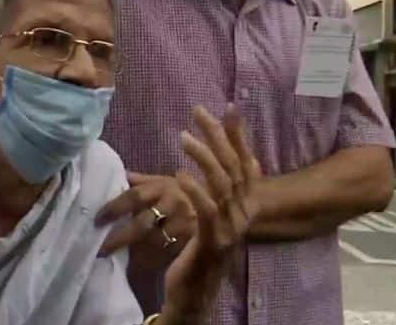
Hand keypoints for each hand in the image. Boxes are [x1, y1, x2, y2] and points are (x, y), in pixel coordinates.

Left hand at [95, 173, 195, 270]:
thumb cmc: (178, 191)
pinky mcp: (192, 241)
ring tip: (114, 259)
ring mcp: (185, 224)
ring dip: (133, 253)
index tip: (97, 220)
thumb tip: (113, 175)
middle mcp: (175, 203)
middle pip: (142, 224)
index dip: (114, 208)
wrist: (212, 202)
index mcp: (163, 186)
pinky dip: (150, 261)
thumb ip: (138, 182)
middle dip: (119, 238)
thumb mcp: (160, 182)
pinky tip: (135, 266)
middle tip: (100, 249)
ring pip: (154, 242)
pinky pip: (166, 254)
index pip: (134, 197)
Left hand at [162, 105, 261, 324]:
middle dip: (218, 135)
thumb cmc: (194, 247)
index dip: (237, 133)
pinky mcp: (214, 240)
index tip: (228, 106)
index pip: (243, 159)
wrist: (198, 289)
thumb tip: (152, 162)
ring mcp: (230, 226)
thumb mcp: (192, 210)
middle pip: (233, 165)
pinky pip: (208, 212)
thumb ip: (178, 186)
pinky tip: (181, 175)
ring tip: (184, 138)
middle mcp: (241, 211)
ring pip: (223, 184)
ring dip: (204, 158)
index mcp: (240, 201)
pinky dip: (195, 191)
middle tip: (198, 113)